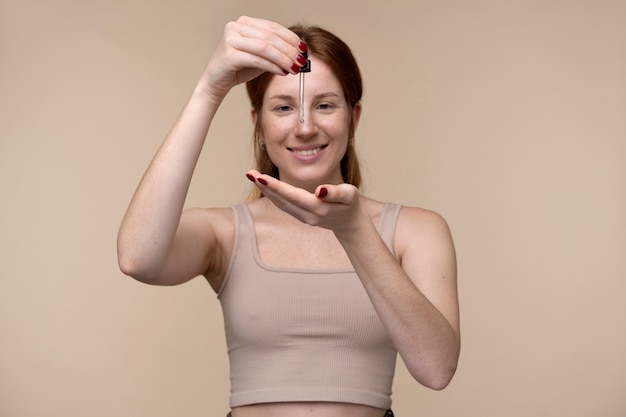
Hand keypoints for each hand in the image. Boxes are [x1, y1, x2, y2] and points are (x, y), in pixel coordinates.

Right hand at [199, 16, 306, 100]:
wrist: (216, 81)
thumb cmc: (238, 68)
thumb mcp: (261, 56)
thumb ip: (276, 52)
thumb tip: (299, 54)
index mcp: (244, 22)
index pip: (273, 27)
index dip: (290, 38)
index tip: (304, 48)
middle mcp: (236, 27)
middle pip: (270, 37)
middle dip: (289, 50)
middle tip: (301, 60)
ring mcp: (231, 39)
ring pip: (265, 47)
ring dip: (283, 58)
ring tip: (294, 68)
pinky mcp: (229, 55)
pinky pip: (256, 59)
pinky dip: (272, 66)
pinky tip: (282, 72)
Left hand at [246, 170, 367, 235]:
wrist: (350, 224)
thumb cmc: (351, 205)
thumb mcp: (350, 195)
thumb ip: (336, 192)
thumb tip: (319, 190)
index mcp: (318, 208)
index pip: (292, 195)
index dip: (276, 186)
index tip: (261, 177)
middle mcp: (307, 215)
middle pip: (281, 200)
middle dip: (265, 186)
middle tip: (249, 173)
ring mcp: (302, 217)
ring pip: (280, 203)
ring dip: (266, 190)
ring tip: (252, 176)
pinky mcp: (300, 216)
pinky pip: (283, 205)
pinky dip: (272, 195)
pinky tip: (264, 185)